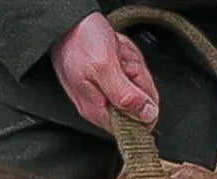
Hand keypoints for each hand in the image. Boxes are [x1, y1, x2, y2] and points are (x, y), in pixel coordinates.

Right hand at [50, 13, 158, 132]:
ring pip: (136, 84)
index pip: (135, 123)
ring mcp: (105, 91)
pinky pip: (130, 72)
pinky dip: (128, 57)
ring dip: (132, 63)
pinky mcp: (109, 77)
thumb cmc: (79, 39)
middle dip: (136, 77)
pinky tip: (117, 50)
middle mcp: (100, 105)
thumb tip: (147, 116)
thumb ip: (126, 96)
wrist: (68, 18)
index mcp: (97, 111)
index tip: (133, 81)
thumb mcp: (105, 67)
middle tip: (122, 61)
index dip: (143, 101)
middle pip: (138, 103)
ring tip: (117, 53)